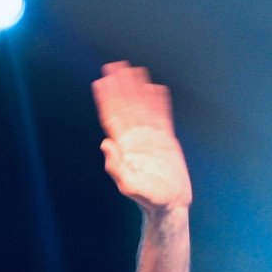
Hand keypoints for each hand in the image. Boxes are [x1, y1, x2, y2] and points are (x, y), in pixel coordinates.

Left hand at [93, 62, 191, 215]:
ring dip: (137, 89)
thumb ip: (116, 166)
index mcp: (124, 146)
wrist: (170, 205)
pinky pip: (161, 116)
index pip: (113, 116)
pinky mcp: (165, 141)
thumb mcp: (130, 185)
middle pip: (126, 106)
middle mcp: (135, 139)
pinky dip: (158, 102)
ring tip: (133, 70)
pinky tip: (155, 88)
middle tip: (114, 65)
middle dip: (120, 86)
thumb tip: (105, 144)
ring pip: (142, 107)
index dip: (107, 98)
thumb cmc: (150, 199)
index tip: (101, 81)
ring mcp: (150, 138)